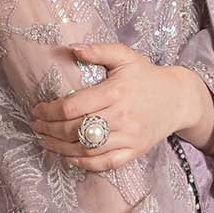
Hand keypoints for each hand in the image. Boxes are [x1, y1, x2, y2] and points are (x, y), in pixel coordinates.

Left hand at [29, 41, 213, 173]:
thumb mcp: (125, 56)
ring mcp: (128, 137)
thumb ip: (99, 50)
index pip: (73, 106)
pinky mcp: (134, 151)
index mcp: (115, 92)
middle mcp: (121, 117)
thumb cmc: (146, 76)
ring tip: (45, 141)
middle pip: (75, 130)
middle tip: (36, 126)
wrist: (178, 99)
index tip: (37, 109)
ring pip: (87, 150)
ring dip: (60, 149)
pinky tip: (69, 157)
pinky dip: (85, 164)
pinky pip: (105, 163)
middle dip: (49, 130)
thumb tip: (72, 48)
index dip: (49, 111)